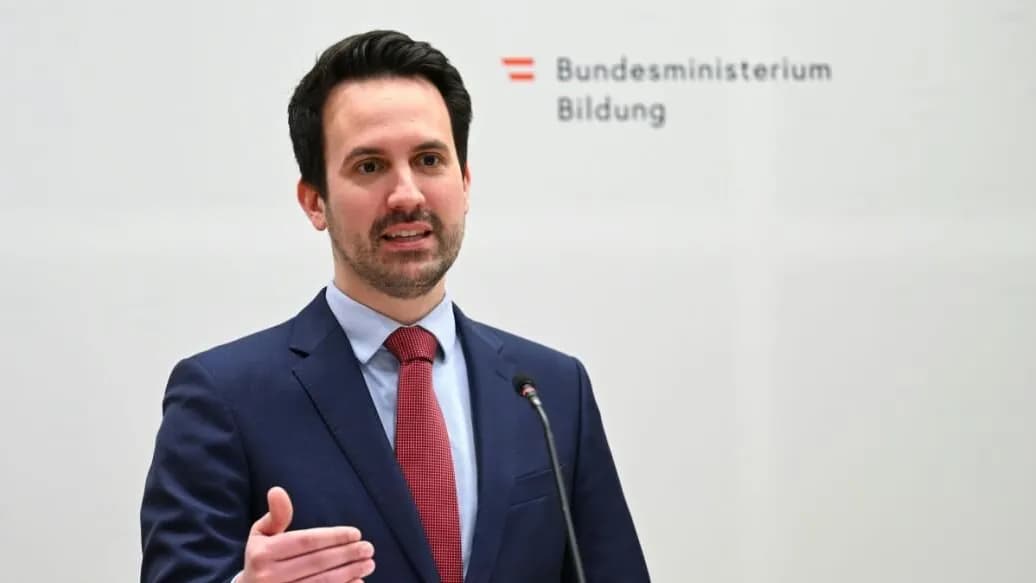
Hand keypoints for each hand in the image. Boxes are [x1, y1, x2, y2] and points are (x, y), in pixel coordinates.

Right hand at [240, 486, 375, 582]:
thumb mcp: (262, 535)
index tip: (356, 533)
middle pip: (317, 562)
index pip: (305, 542)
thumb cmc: (261, 559)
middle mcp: (269, 577)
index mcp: (262, 554)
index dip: (333, 537)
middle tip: (368, 548)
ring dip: (349, 572)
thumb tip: (277, 491)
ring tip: (369, 563)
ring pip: (322, 582)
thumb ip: (276, 515)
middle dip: (347, 554)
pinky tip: (358, 581)